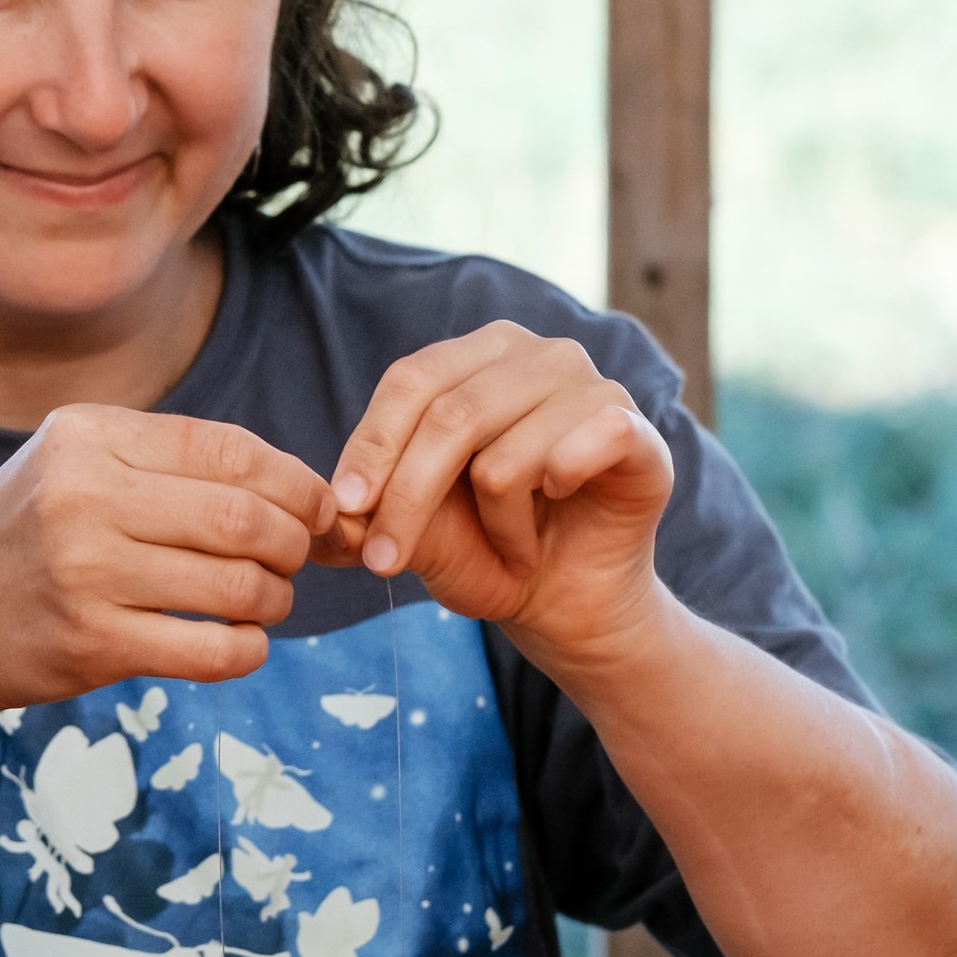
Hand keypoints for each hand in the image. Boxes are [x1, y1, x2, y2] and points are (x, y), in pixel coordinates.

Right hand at [0, 405, 331, 770]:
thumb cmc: (24, 540)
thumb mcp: (73, 465)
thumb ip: (166, 463)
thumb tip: (299, 487)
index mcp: (88, 436)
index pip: (230, 449)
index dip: (296, 481)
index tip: (319, 508)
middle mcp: (85, 495)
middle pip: (245, 517)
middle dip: (296, 541)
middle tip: (298, 558)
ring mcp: (87, 572)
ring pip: (239, 585)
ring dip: (275, 598)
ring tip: (266, 600)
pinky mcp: (93, 644)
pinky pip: (213, 650)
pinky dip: (247, 649)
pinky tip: (239, 642)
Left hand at [321, 324, 674, 679]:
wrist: (563, 602)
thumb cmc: (484, 550)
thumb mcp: (411, 529)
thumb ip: (363, 512)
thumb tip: (319, 519)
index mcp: (478, 356)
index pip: (411, 380)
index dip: (372, 446)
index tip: (346, 507)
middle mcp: (538, 355)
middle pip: (451, 416)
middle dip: (409, 500)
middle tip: (386, 562)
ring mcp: (594, 386)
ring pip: (505, 459)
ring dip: (495, 526)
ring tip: (511, 543)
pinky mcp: (638, 431)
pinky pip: (577, 456)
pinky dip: (552, 505)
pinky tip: (559, 509)